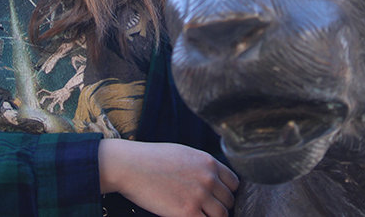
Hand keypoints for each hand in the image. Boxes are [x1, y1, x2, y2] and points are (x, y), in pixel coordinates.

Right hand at [99, 139, 238, 216]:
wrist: (130, 166)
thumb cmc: (152, 159)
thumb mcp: (184, 154)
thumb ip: (202, 166)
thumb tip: (212, 180)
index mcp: (209, 162)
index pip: (234, 183)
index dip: (226, 192)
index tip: (217, 198)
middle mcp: (208, 178)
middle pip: (229, 200)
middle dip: (220, 206)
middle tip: (206, 209)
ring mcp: (200, 196)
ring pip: (222, 215)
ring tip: (199, 214)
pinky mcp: (187, 212)